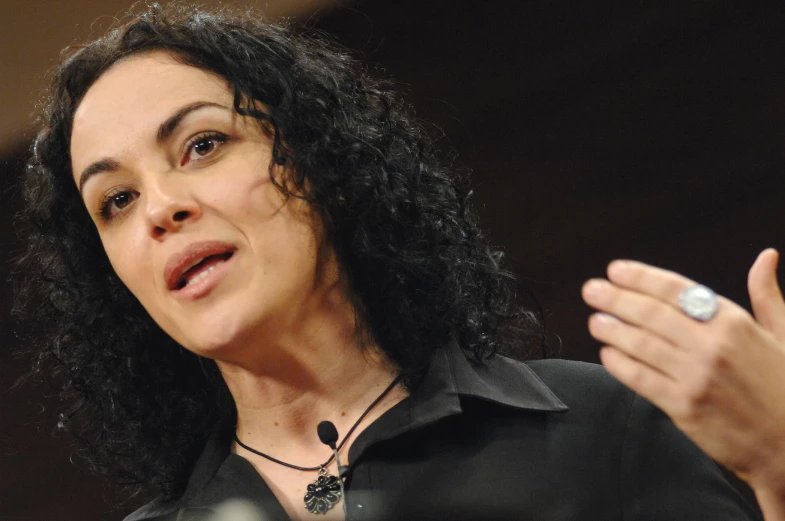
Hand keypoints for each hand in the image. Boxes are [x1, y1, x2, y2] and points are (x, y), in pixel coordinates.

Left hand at [581, 249, 784, 495]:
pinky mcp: (684, 406)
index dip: (641, 277)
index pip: (676, 290)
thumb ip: (766, 296)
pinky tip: (608, 354)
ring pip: (641, 344)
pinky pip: (641, 379)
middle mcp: (712, 345)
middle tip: (591, 290)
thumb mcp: (783, 334)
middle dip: (615, 298)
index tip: (615, 270)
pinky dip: (620, 364)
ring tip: (595, 320)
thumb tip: (765, 258)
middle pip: (650, 314)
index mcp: (734, 322)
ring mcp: (696, 376)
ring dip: (611, 329)